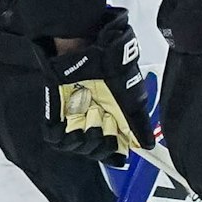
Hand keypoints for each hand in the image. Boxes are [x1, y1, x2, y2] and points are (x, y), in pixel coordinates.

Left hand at [38, 10, 154, 162]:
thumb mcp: (134, 99)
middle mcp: (93, 120)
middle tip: (105, 117)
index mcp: (111, 119)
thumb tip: (147, 145)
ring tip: (90, 113)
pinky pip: (55, 137)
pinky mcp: (56, 111)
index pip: (110, 151)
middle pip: (93, 151)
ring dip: (84, 135)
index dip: (112, 152)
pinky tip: (73, 121)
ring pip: (76, 146)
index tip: (117, 147)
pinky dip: (63, 134)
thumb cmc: (111, 68)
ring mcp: (74, 116)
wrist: (86, 48)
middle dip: (100, 141)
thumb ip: (140, 124)